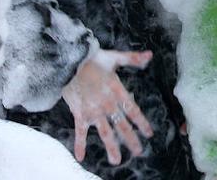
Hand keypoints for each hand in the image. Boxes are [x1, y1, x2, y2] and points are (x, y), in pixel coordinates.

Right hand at [61, 48, 154, 164]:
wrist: (67, 62)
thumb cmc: (91, 58)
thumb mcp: (114, 57)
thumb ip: (132, 58)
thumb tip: (149, 55)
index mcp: (116, 90)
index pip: (132, 109)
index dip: (141, 122)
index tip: (149, 133)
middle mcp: (106, 103)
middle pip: (121, 125)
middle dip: (130, 139)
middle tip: (138, 151)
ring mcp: (93, 110)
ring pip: (104, 132)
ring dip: (111, 147)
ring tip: (116, 160)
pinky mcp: (79, 114)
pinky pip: (80, 132)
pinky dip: (79, 145)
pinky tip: (80, 157)